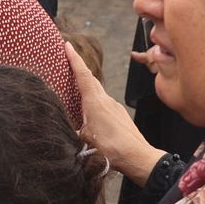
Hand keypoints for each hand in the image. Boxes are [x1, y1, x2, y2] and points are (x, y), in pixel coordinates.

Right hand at [67, 44, 164, 185]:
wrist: (138, 157)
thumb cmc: (112, 149)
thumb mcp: (86, 140)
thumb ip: (74, 130)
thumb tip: (66, 128)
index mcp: (95, 102)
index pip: (83, 75)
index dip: (74, 60)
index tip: (67, 46)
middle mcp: (106, 101)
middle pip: (91, 80)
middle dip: (79, 70)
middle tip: (68, 63)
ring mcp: (115, 108)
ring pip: (98, 92)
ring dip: (87, 87)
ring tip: (76, 90)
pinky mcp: (120, 116)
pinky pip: (104, 103)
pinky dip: (94, 101)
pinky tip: (90, 112)